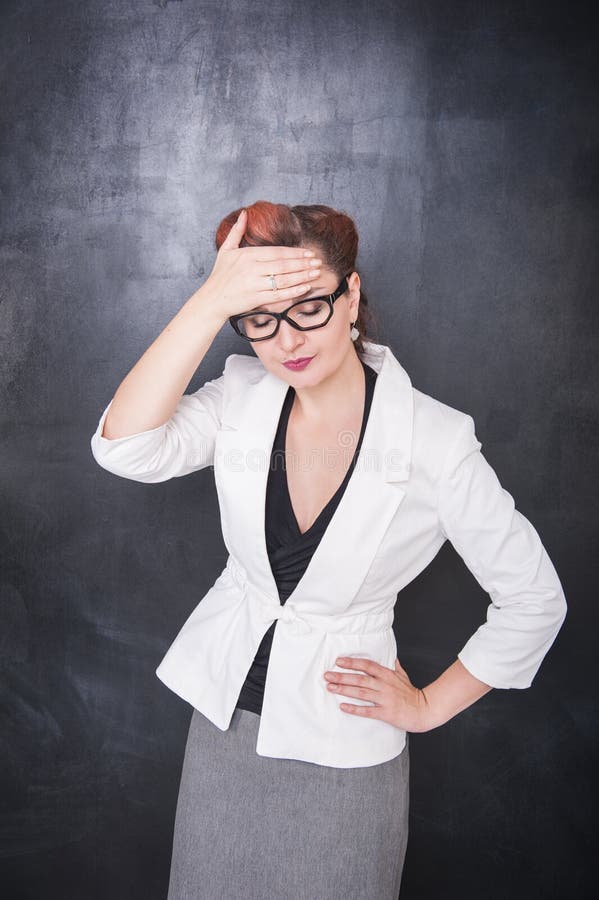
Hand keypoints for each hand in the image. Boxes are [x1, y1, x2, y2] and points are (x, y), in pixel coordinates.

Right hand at [203, 208, 322, 318]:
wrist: (212, 300)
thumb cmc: (220, 275)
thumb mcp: (226, 250)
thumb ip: (237, 231)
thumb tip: (244, 213)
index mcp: (247, 255)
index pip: (277, 252)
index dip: (295, 253)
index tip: (309, 253)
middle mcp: (252, 269)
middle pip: (283, 265)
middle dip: (303, 263)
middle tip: (318, 262)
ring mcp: (254, 284)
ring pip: (283, 279)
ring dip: (302, 276)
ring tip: (316, 273)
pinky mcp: (255, 299)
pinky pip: (278, 294)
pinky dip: (293, 291)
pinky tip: (305, 288)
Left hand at [323, 656, 433, 732]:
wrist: (424, 710)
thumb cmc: (412, 694)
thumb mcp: (403, 676)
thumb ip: (394, 666)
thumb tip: (391, 657)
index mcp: (387, 675)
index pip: (367, 665)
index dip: (353, 662)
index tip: (339, 661)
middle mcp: (384, 685)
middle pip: (360, 678)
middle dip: (342, 676)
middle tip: (327, 675)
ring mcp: (385, 699)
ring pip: (361, 693)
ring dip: (344, 690)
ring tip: (331, 688)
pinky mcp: (386, 713)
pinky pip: (367, 711)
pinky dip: (354, 709)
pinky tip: (343, 707)